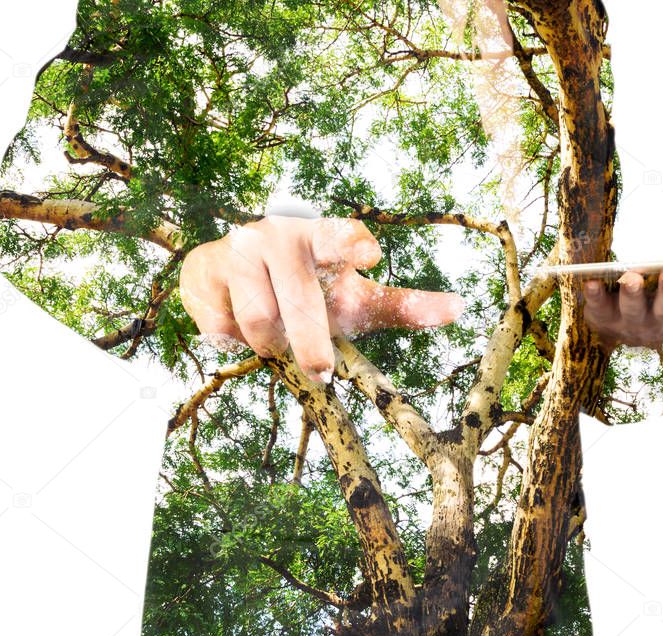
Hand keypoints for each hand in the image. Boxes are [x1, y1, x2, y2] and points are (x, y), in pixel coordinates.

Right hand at [179, 215, 464, 380]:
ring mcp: (238, 249)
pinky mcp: (202, 270)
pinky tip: (238, 323)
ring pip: (258, 321)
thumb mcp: (356, 298)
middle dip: (311, 342)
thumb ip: (405, 305)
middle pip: (299, 299)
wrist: (238, 268)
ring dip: (271, 344)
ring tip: (277, 339)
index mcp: (324, 236)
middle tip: (322, 373)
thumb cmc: (313, 286)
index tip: (369, 257)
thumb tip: (460, 309)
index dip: (351, 244)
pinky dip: (234, 339)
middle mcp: (281, 236)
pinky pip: (221, 325)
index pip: (340, 235)